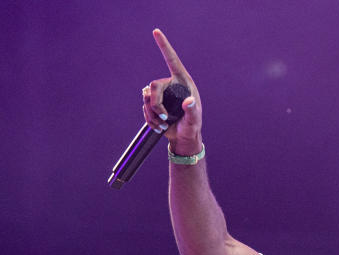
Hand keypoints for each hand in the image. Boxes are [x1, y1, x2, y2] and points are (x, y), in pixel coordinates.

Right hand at [142, 29, 202, 154]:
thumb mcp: (194, 121)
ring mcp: (162, 94)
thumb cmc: (192, 127)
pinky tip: (158, 127)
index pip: (171, 60)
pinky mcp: (154, 103)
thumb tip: (189, 102)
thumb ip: (192, 112)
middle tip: (163, 118)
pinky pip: (144, 107)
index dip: (164, 46)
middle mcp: (171, 84)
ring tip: (163, 124)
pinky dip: (149, 119)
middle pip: (153, 86)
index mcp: (183, 82)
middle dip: (154, 104)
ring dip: (152, 114)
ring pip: (146, 97)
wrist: (183, 138)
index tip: (156, 32)